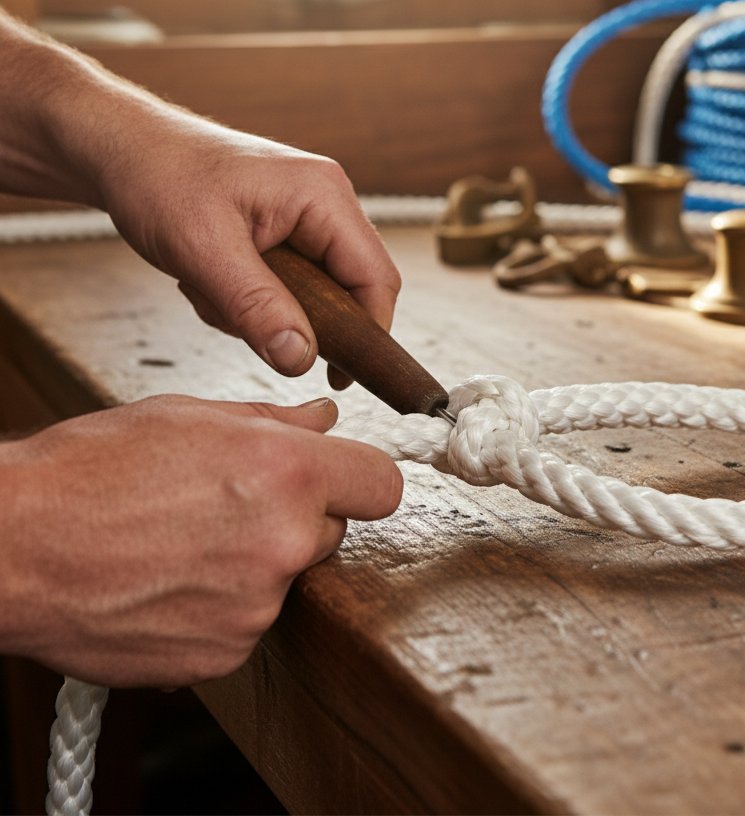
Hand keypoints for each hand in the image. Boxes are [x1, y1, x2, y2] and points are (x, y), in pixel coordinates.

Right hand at [0, 395, 401, 686]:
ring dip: (256, 563)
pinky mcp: (223, 655)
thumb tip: (324, 420)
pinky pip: (249, 623)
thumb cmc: (90, 471)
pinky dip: (223, 607)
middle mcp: (283, 543)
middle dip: (297, 517)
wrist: (11, 549)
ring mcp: (255, 608)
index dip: (360, 478)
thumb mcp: (190, 417)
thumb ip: (275, 422)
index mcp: (287, 473)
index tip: (341, 479)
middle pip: (331, 531)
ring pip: (287, 578)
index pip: (382, 484)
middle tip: (232, 504)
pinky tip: (171, 582)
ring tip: (185, 542)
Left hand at [92, 105, 399, 387]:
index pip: (376, 277)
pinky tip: (211, 280)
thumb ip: (258, 307)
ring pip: (314, 292)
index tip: (339, 377)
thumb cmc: (159, 178)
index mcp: (324, 195)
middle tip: (241, 318)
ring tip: (211, 290)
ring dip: (263, 309)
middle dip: (297, 317)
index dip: (367, 332)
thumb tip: (302, 359)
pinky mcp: (285, 228)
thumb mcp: (205, 251)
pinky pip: (289, 284)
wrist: (120, 148)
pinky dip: (250, 297)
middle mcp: (326, 201)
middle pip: (349, 288)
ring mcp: (307, 214)